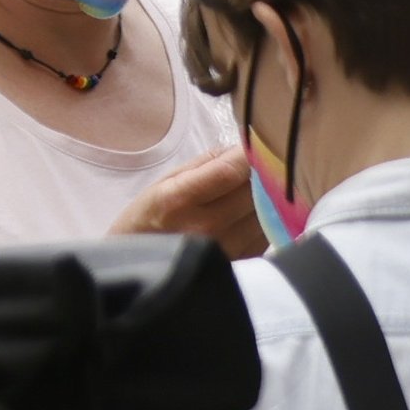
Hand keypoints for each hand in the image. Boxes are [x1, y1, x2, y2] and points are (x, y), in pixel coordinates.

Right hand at [114, 144, 266, 259]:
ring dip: (268, 196)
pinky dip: (267, 218)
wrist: (141, 267)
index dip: (248, 154)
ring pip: (268, 212)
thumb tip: (242, 148)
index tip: (256, 143)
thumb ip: (205, 164)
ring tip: (258, 188)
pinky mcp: (243, 262)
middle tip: (262, 163)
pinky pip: (269, 232)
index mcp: (178, 200)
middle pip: (254, 191)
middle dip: (262, 173)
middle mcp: (206, 226)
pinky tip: (254, 212)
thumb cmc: (149, 217)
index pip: (229, 172)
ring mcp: (227, 248)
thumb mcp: (165, 182)